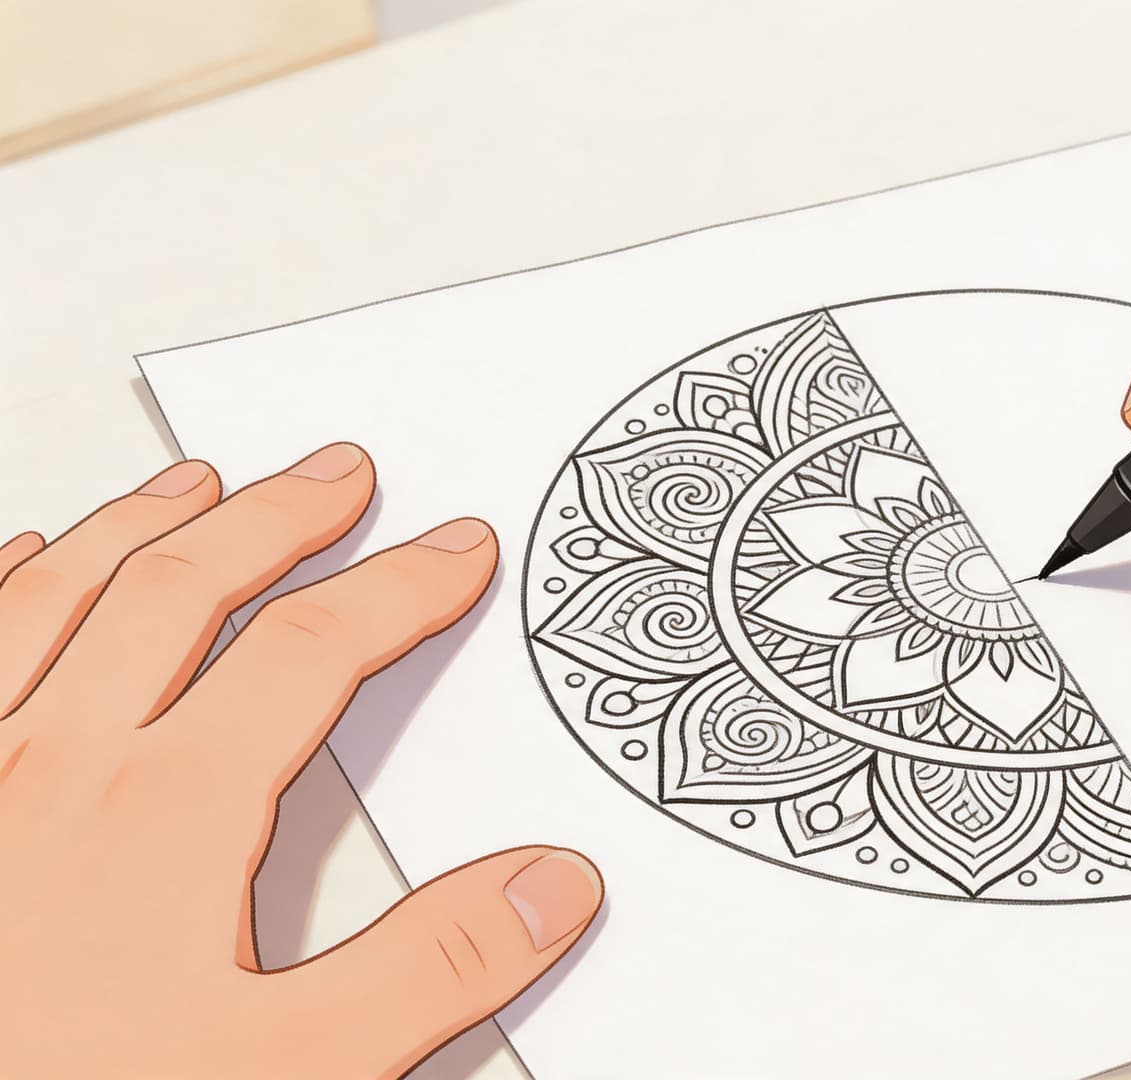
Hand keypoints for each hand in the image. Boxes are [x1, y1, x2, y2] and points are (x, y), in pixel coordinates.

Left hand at [0, 445, 602, 1078]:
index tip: (452, 552)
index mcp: (165, 813)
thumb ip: (429, 970)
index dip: (401, 588)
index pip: (313, 652)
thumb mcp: (289, 1069)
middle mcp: (57, 765)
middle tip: (337, 476)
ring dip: (144, 523)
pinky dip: (9, 579)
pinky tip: (25, 560)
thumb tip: (548, 886)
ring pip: (61, 593)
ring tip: (197, 483)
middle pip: (186, 589)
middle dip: (279, 519)